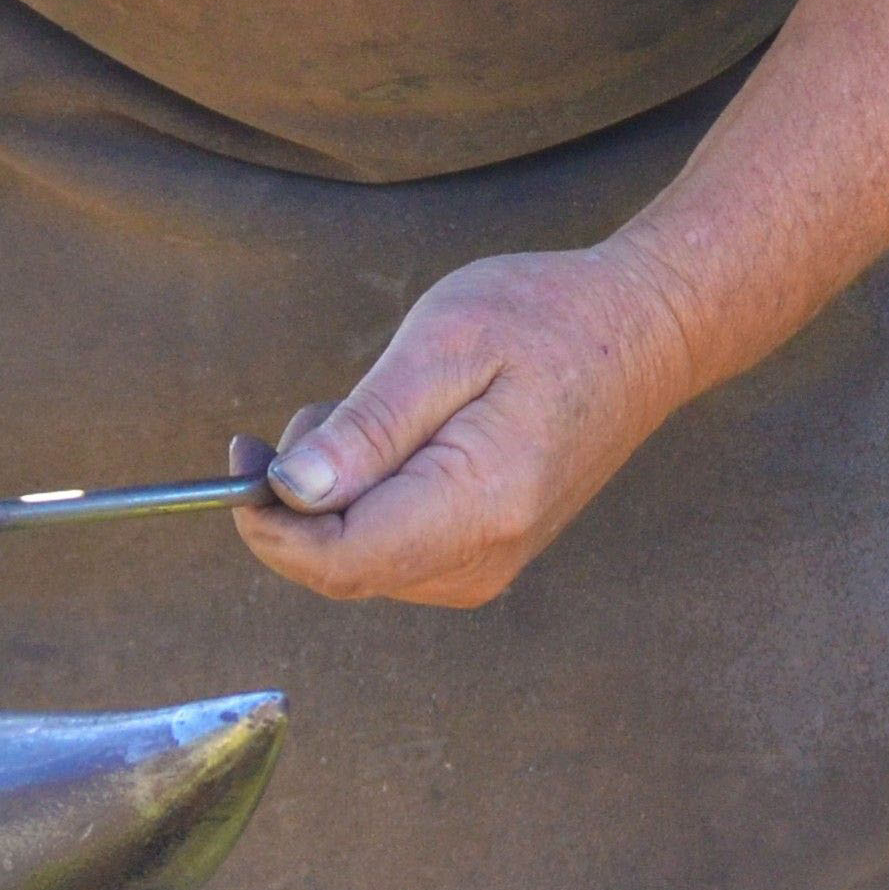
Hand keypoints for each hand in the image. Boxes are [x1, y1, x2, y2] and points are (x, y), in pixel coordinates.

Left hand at [232, 244, 707, 607]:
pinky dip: (361, 506)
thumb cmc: (549, 319)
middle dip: (295, 504)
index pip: (337, 559)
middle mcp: (484, 558)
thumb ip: (368, 425)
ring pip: (358, 566)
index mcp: (478, 505)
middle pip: (340, 570)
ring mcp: (487, 566)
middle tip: (313, 411)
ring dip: (329, 501)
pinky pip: (390, 554)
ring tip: (364, 412)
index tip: (243, 456)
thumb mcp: (447, 342)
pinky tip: (389, 443)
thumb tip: (291, 492)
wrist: (645, 334)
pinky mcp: (485, 556)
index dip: (268, 522)